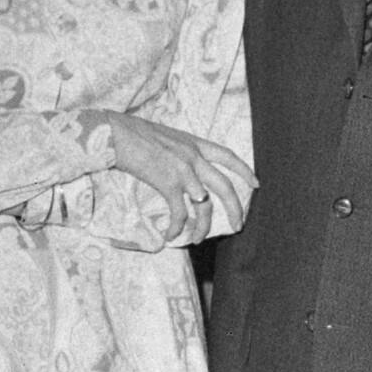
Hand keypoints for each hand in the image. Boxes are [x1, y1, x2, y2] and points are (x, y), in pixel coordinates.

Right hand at [95, 111, 254, 240]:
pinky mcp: (167, 183)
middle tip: (238, 225)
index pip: (228, 156)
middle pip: (225, 186)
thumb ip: (181, 151)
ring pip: (204, 205)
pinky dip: (177, 227)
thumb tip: (185, 171)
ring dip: (203, 227)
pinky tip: (171, 234)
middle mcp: (193, 156)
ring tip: (198, 239)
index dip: (244, 171)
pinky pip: (179, 212)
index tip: (256, 184)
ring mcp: (183, 170)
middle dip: (235, 208)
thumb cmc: (134, 134)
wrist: (116, 133)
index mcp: (195, 143)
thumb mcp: (167, 138)